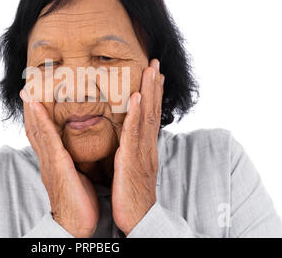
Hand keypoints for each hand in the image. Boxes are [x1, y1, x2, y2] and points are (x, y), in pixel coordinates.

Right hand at [20, 90, 99, 237]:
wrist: (76, 223)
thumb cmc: (79, 201)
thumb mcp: (76, 175)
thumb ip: (74, 162)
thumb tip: (80, 153)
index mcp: (53, 160)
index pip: (42, 133)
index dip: (38, 115)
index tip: (37, 98)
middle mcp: (47, 157)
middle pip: (35, 128)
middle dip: (30, 108)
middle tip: (27, 87)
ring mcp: (49, 160)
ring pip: (37, 128)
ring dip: (31, 108)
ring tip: (28, 89)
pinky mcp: (56, 163)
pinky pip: (46, 137)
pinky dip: (39, 119)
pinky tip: (35, 104)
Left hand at [111, 58, 163, 235]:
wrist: (137, 219)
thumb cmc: (131, 196)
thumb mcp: (131, 169)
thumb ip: (130, 152)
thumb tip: (126, 141)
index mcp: (145, 148)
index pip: (150, 116)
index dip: (153, 94)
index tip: (154, 74)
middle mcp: (147, 146)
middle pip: (152, 111)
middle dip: (154, 85)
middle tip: (155, 62)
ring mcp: (142, 153)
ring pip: (146, 117)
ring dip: (149, 92)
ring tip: (151, 70)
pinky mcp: (133, 161)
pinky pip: (134, 134)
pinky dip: (136, 114)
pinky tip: (135, 97)